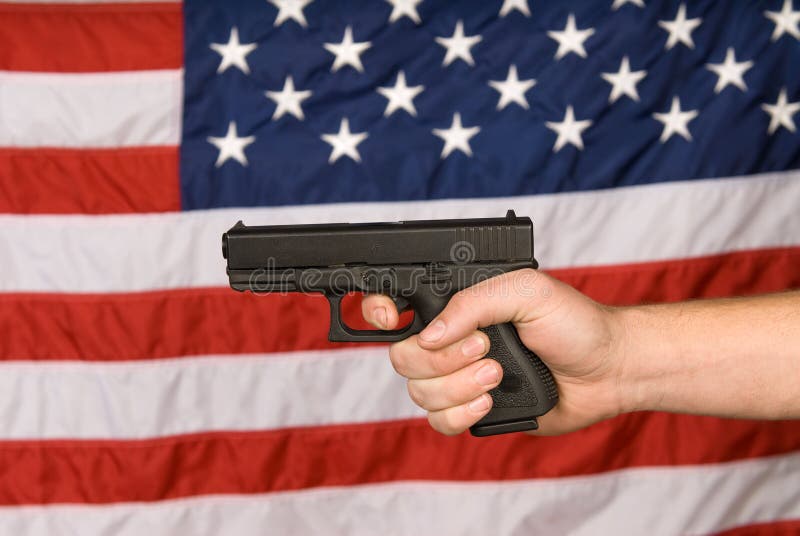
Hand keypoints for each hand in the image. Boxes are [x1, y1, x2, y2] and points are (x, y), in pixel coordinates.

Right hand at [362, 269, 629, 435]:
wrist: (606, 371)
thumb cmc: (573, 323)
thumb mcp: (526, 291)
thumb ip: (473, 302)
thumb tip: (430, 334)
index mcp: (457, 305)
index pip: (396, 305)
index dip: (378, 311)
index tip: (392, 320)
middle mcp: (450, 341)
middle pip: (402, 356)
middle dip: (442, 359)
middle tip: (486, 348)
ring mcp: (458, 377)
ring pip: (419, 392)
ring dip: (459, 386)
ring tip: (498, 375)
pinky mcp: (470, 410)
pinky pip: (438, 422)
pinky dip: (460, 414)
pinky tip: (490, 401)